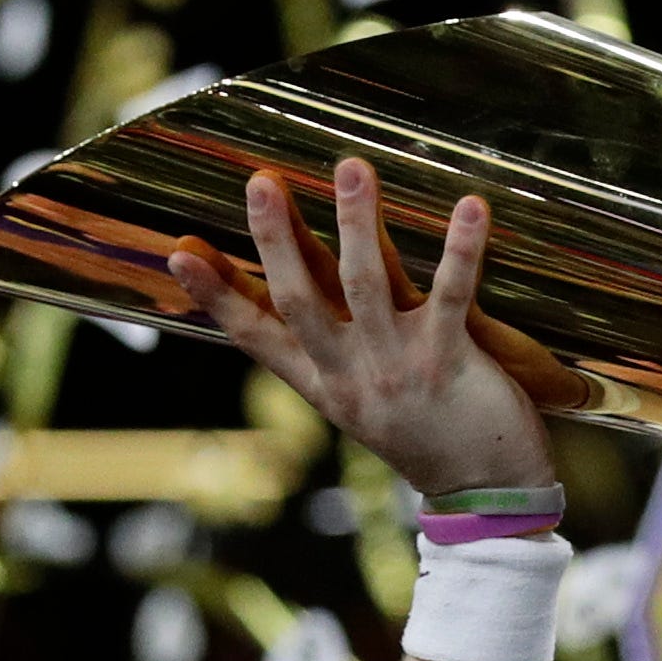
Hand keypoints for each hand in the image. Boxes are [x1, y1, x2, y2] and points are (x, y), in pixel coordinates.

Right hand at [168, 170, 563, 501]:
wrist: (485, 492)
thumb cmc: (424, 435)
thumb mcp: (357, 402)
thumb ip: (324, 353)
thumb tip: (289, 302)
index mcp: (323, 385)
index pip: (257, 336)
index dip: (217, 296)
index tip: (177, 253)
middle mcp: (351, 375)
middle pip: (301, 300)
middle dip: (277, 240)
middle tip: (260, 182)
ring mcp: (398, 367)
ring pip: (367, 285)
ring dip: (357, 222)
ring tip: (351, 168)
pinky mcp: (450, 361)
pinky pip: (451, 294)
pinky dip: (462, 249)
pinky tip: (472, 208)